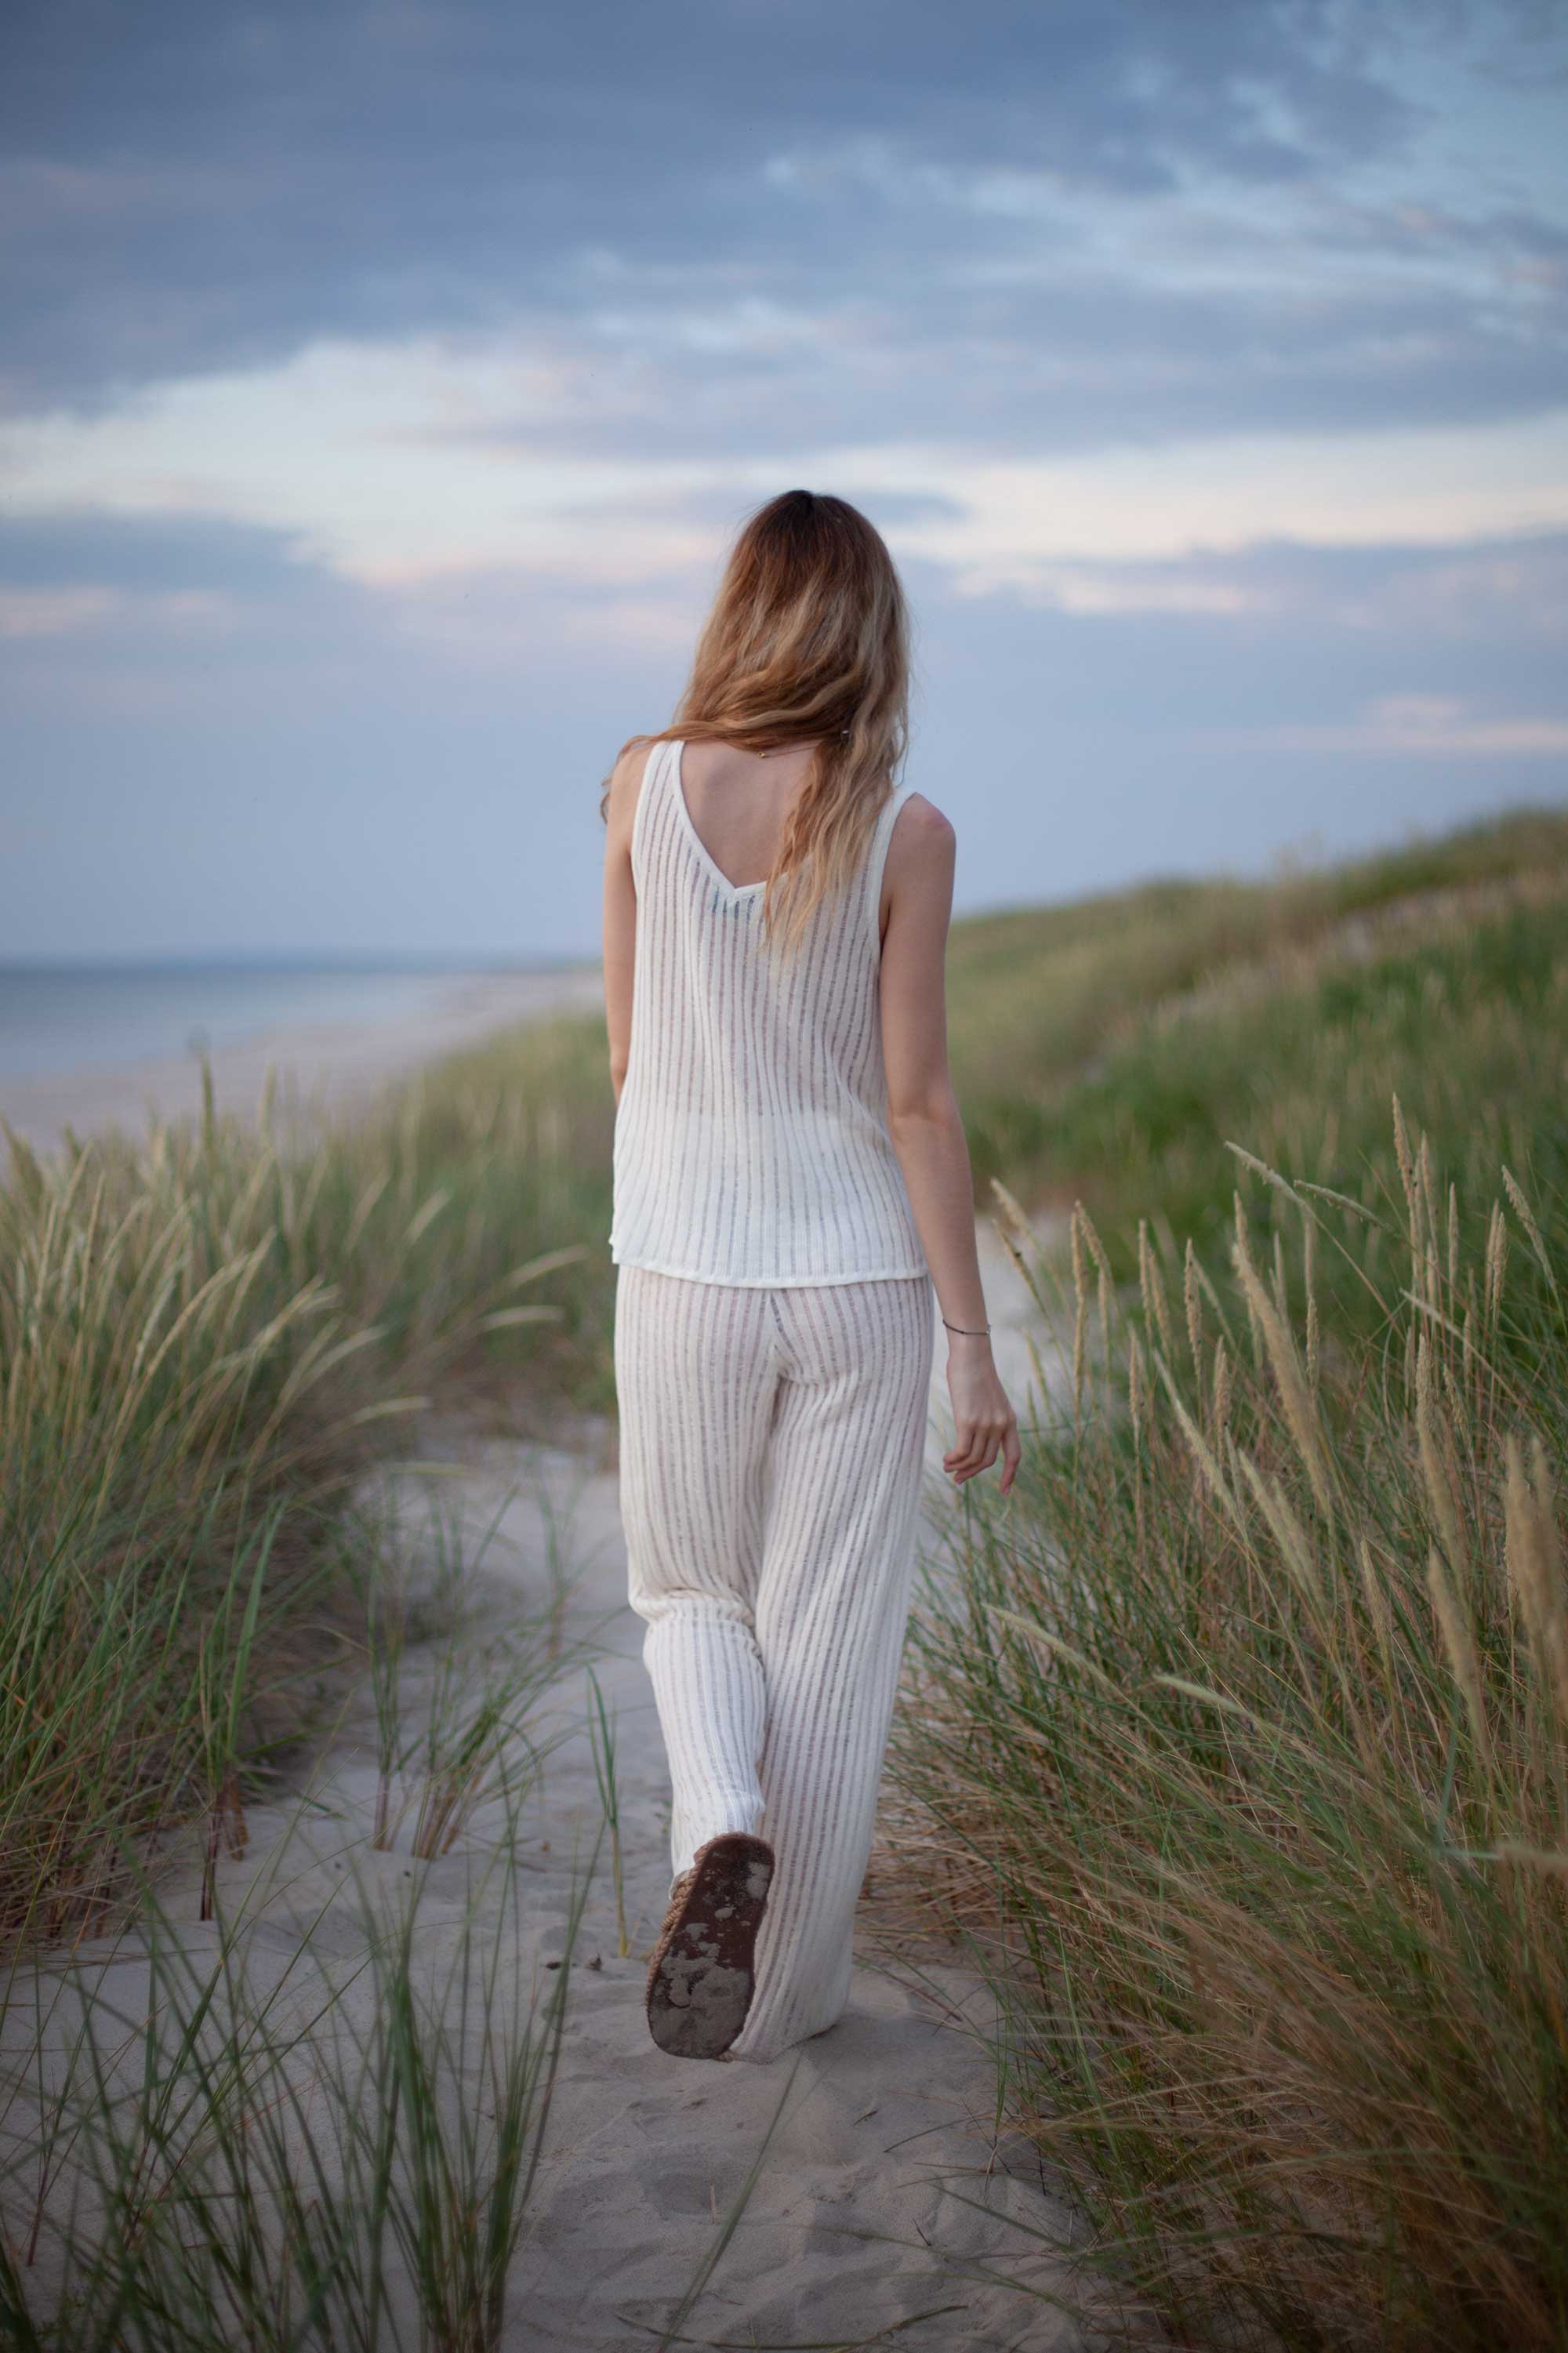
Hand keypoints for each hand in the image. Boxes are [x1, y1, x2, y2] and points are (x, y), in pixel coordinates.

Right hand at [943, 1334, 1020, 1491]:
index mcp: (1010, 1421)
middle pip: (987, 1461)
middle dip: (972, 1473)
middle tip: (958, 1480)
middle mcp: (1000, 1425)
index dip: (1010, 1475)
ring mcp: (985, 1424)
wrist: (971, 1356)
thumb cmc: (975, 1374)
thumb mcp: (989, 1399)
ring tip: (948, 1467)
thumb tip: (975, 1436)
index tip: (1004, 1491)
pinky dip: (953, 1459)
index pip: (1015, 1455)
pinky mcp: (968, 1421)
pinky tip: (946, 1459)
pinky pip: (962, 1452)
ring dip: (959, 1467)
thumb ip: (989, 1418)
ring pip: (973, 1459)